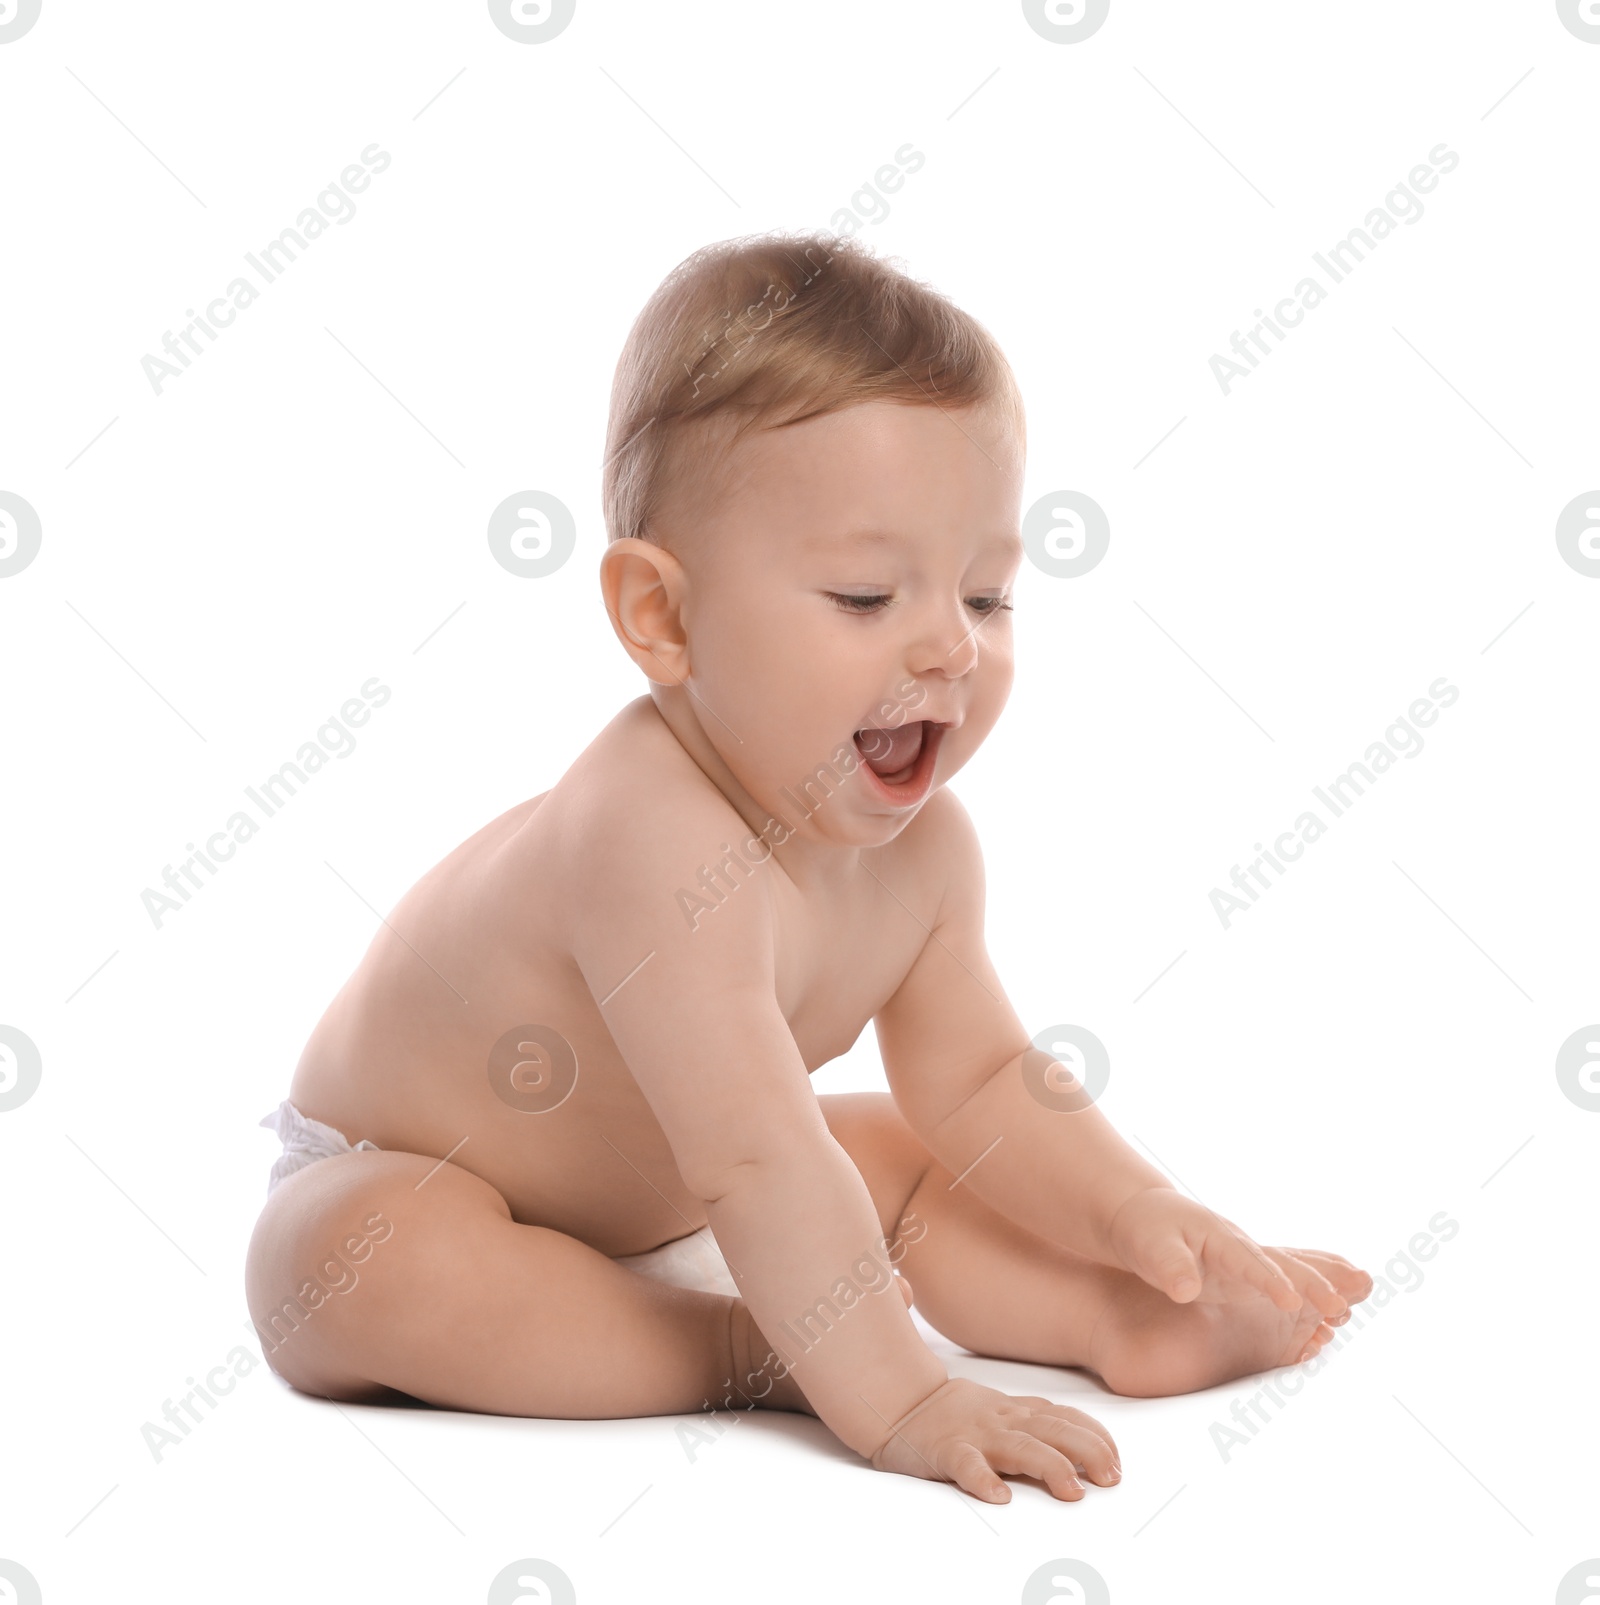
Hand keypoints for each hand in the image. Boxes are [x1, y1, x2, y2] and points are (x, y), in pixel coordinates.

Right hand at [868, 1377, 1120, 1503]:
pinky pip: (967, 1466)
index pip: (1067, 1418)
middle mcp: (1004, 1420)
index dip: (1098, 1438)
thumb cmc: (958, 1413)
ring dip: (1051, 1466)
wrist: (902, 1403)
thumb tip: (1088, 1447)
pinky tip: (998, 1496)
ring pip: (1020, 1446)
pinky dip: (984, 1480)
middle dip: (1089, 1452)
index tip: (1118, 1461)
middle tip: (1111, 1478)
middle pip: (1055, 1430)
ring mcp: (977, 1434)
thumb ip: (1039, 1423)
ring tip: (1072, 1490)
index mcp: (1019, 1412)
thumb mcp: (1003, 1411)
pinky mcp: (948, 1451)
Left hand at [1106, 1188, 1350, 1320]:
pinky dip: (1313, 1284)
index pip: (1249, 1263)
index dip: (1271, 1281)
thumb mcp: (1150, 1247)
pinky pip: (1287, 1277)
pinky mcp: (1246, 1273)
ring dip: (1326, 1278)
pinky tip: (1337, 1299)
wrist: (1142, 1215)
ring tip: (1364, 1288)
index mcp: (1218, 1238)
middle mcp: (1240, 1247)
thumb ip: (1169, 1267)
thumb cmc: (1145, 1230)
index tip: (1293, 1300)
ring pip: (1293, 1266)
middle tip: (1344, 1303)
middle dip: (1314, 1283)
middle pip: (1283, 1264)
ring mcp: (1247, 1260)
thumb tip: (1185, 1291)